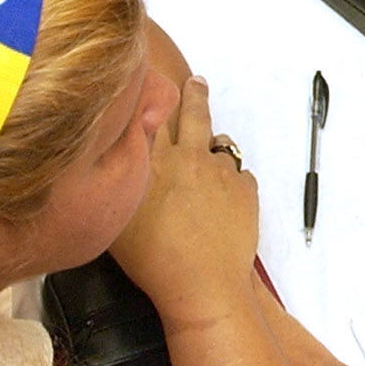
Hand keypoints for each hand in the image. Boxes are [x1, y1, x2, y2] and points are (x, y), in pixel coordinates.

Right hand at [109, 75, 257, 326]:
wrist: (202, 285)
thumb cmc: (153, 260)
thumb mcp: (118, 218)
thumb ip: (120, 181)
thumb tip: (119, 162)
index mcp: (155, 161)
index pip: (153, 113)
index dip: (153, 95)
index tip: (154, 80)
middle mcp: (189, 157)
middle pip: (194, 112)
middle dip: (194, 93)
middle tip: (196, 80)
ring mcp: (222, 172)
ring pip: (221, 144)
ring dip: (214, 147)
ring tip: (210, 157)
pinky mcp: (247, 190)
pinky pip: (240, 175)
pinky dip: (232, 182)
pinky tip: (224, 202)